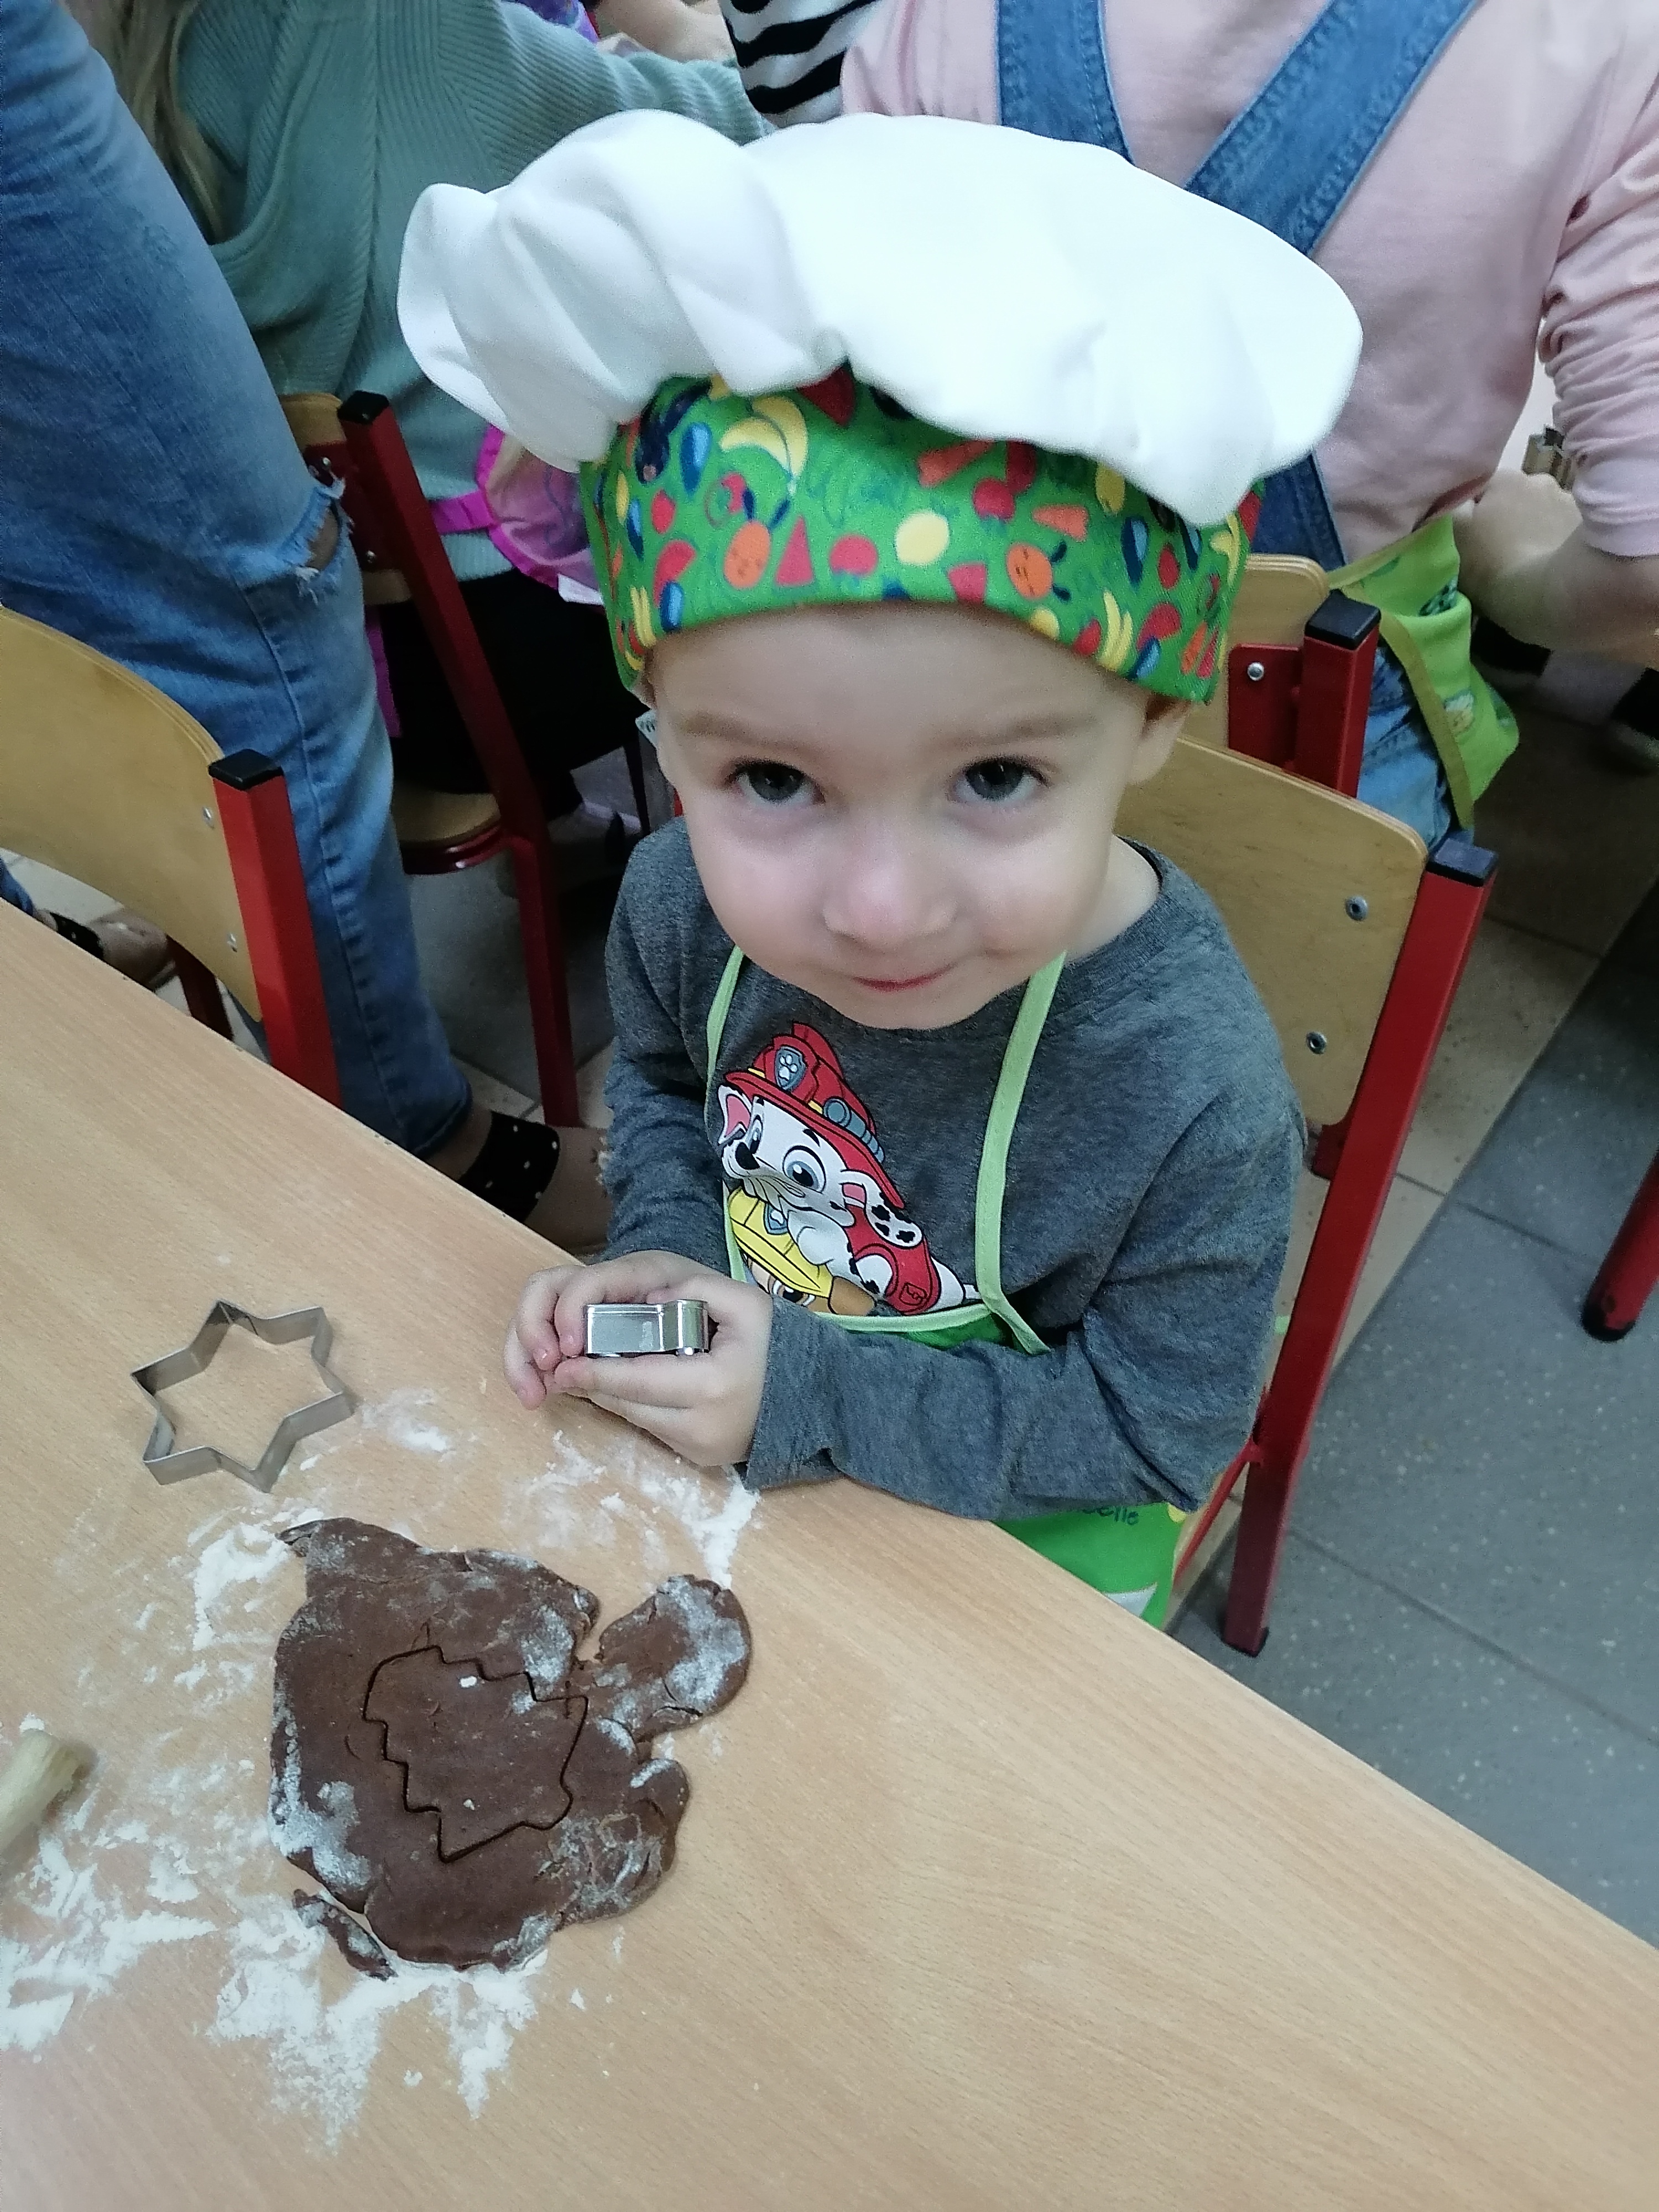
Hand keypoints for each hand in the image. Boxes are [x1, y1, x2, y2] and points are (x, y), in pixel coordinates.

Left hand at [505, 1251, 772, 1466]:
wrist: (821, 1398)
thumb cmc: (781, 1344)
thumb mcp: (745, 1302)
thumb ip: (694, 1289)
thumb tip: (645, 1296)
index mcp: (712, 1386)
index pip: (635, 1380)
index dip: (593, 1373)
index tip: (562, 1365)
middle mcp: (702, 1426)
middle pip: (627, 1405)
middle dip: (593, 1385)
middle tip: (563, 1365)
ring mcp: (701, 1448)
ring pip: (636, 1420)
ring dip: (611, 1396)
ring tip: (588, 1370)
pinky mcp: (701, 1459)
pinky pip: (655, 1429)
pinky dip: (637, 1407)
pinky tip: (626, 1385)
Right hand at [1452, 469, 1581, 641]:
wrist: (1559, 596)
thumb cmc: (1496, 567)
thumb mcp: (1453, 540)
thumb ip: (1441, 514)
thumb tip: (1442, 504)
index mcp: (1502, 479)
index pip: (1474, 491)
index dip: (1465, 518)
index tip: (1462, 545)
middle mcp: (1537, 479)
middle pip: (1508, 501)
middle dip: (1501, 521)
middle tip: (1493, 557)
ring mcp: (1567, 501)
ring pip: (1536, 515)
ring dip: (1529, 532)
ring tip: (1524, 565)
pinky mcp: (1589, 527)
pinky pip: (1560, 531)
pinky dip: (1552, 543)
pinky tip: (1548, 566)